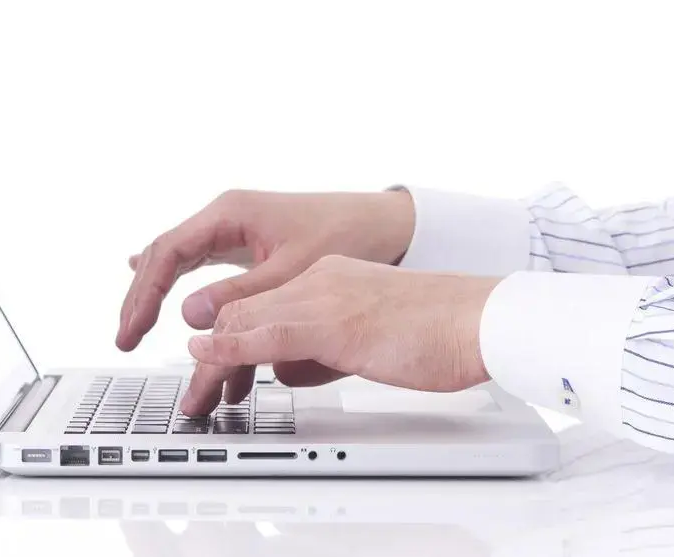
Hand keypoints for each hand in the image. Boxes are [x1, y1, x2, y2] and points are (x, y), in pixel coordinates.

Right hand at [116, 190, 413, 351]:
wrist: (384, 223)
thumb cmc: (346, 233)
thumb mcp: (291, 270)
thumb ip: (240, 294)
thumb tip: (188, 315)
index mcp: (230, 213)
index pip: (168, 253)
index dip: (145, 294)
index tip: (132, 330)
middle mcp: (226, 216)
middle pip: (165, 255)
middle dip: (141, 297)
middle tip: (125, 338)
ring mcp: (234, 228)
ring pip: (179, 260)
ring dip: (157, 294)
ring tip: (134, 327)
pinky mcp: (247, 242)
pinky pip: (199, 262)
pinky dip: (178, 282)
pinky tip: (161, 291)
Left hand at [179, 254, 499, 414]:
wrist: (476, 320)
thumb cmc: (436, 331)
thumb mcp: (364, 341)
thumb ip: (321, 351)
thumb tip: (286, 371)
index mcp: (327, 277)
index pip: (260, 305)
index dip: (228, 339)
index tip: (214, 369)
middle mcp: (318, 279)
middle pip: (242, 312)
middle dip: (211, 356)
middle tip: (197, 393)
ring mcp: (323, 297)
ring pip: (244, 322)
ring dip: (212, 364)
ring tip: (198, 396)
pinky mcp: (332, 322)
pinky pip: (266, 333)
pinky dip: (228, 348)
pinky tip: (205, 358)